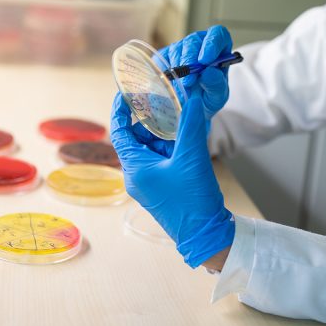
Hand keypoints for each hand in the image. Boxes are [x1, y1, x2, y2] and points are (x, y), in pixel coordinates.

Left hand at [111, 87, 234, 267]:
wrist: (207, 233)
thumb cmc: (192, 201)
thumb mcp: (192, 157)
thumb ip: (191, 125)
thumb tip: (192, 98)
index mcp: (134, 168)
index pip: (119, 133)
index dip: (120, 111)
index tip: (125, 92)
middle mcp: (137, 175)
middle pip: (138, 138)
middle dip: (152, 120)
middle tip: (165, 100)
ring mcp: (150, 182)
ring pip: (153, 148)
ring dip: (166, 133)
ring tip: (181, 116)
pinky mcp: (164, 186)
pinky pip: (163, 159)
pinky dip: (173, 146)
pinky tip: (188, 137)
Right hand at [158, 25, 233, 121]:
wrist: (190, 106)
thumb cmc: (208, 97)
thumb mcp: (217, 96)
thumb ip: (216, 84)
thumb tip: (209, 72)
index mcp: (219, 49)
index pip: (218, 34)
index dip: (212, 43)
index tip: (205, 61)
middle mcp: (200, 44)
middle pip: (194, 40)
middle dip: (190, 59)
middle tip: (189, 81)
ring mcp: (181, 48)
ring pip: (177, 48)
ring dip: (178, 68)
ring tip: (182, 88)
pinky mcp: (165, 55)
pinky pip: (162, 58)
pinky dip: (165, 70)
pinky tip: (171, 83)